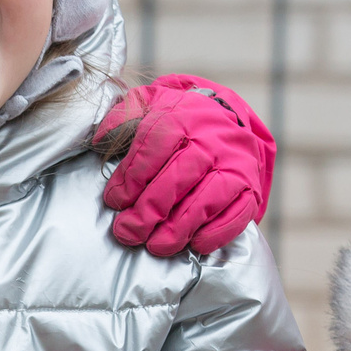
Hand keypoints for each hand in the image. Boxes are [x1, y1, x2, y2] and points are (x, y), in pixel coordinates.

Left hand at [97, 75, 276, 256]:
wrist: (227, 118)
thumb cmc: (179, 119)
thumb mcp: (149, 105)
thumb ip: (123, 116)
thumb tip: (101, 137)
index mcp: (182, 117)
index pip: (155, 146)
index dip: (131, 178)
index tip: (114, 201)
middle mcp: (212, 140)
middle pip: (179, 176)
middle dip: (150, 209)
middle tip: (127, 232)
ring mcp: (235, 164)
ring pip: (208, 198)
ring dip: (180, 227)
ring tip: (156, 246)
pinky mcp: (250, 186)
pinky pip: (238, 213)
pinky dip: (217, 232)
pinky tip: (195, 244)